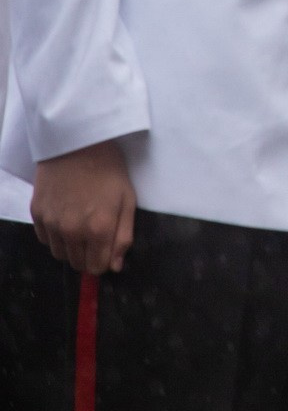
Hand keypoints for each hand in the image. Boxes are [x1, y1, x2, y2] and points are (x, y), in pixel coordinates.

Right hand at [30, 139, 136, 275]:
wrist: (77, 143)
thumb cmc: (109, 169)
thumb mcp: (128, 200)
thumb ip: (123, 236)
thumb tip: (115, 266)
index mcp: (99, 229)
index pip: (97, 268)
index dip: (104, 262)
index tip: (106, 250)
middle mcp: (72, 232)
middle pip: (77, 264)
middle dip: (88, 256)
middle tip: (95, 237)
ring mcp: (51, 224)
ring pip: (59, 254)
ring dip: (71, 248)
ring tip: (80, 226)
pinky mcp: (36, 214)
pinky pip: (44, 240)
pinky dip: (55, 236)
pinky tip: (65, 219)